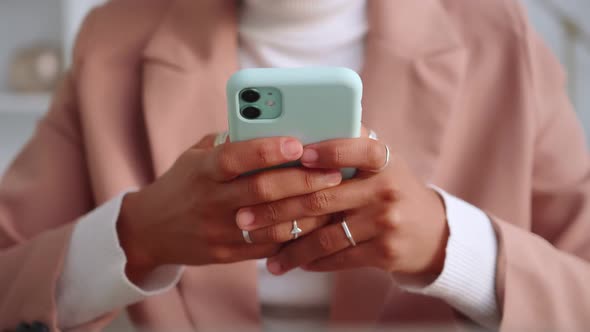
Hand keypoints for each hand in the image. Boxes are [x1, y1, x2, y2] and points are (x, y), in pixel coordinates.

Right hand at [117, 134, 341, 280]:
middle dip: (303, 181)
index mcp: (202, 171)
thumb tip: (276, 128)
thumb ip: (230, 144)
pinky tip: (316, 222)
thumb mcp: (196, 157)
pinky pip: (268, 246)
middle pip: (262, 191)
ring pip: (271, 223)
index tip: (297, 143)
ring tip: (334, 198)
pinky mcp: (226, 254)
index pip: (234, 157)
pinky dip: (294, 235)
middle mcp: (210, 201)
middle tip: (333, 172)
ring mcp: (218, 231)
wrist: (150, 230)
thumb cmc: (183, 184)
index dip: (267, 150)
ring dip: (307, 211)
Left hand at [236, 134, 447, 279]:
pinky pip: (338, 257)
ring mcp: (387, 221)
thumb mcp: (380, 163)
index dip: (327, 150)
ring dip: (289, 246)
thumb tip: (295, 135)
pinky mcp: (385, 252)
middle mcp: (387, 188)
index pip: (357, 147)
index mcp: (383, 159)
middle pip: (323, 197)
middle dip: (277, 209)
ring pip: (326, 235)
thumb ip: (348, 147)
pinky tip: (289, 261)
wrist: (431, 231)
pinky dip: (310, 260)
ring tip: (262, 252)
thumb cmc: (390, 188)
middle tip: (244, 217)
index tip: (296, 154)